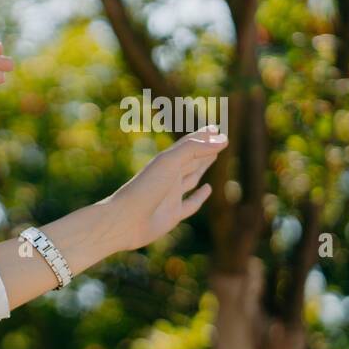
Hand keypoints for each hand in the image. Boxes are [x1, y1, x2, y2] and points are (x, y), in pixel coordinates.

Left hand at [104, 125, 228, 251]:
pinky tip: (208, 189)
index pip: (187, 145)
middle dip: (204, 149)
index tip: (216, 128)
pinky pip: (191, 204)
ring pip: (191, 178)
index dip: (202, 136)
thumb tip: (223, 139)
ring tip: (214, 156)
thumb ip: (194, 149)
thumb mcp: (169, 162)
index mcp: (165, 163)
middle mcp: (168, 178)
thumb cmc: (144, 188)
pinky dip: (200, 197)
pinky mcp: (172, 216)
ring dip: (202, 167)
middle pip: (190, 160)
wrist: (124, 220)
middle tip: (219, 139)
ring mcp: (170, 197)